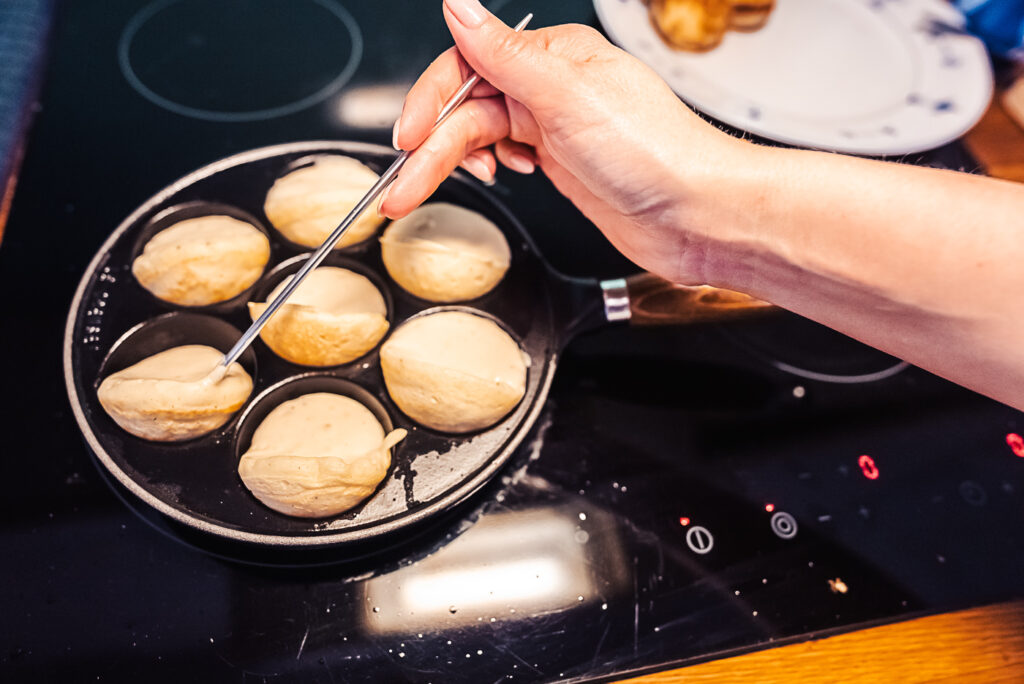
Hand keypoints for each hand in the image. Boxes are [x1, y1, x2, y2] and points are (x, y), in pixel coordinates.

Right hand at [382, 0, 746, 283]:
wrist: (697, 214)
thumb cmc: (656, 152)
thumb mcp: (568, 95)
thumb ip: (505, 55)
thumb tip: (460, 6)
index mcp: (553, 55)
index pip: (469, 64)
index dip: (432, 100)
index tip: (408, 136)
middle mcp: (551, 86)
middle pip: (468, 108)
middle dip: (431, 147)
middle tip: (402, 186)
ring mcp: (554, 126)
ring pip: (481, 137)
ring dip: (449, 165)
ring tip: (421, 194)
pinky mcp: (559, 162)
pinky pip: (503, 156)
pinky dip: (488, 167)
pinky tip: (496, 177)